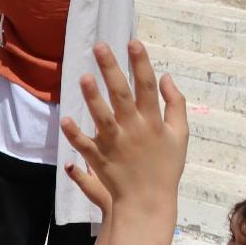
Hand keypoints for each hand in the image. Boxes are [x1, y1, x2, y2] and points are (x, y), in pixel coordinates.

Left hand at [62, 41, 188, 224]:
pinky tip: (65, 119)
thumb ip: (176, 106)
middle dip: (112, 70)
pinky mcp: (100, 159)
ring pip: (103, 117)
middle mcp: (135, 131)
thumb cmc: (166, 166)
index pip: (147, 87)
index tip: (133, 42)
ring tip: (83, 77)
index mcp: (154, 123)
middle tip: (100, 47)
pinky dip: (75, 134)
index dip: (141, 64)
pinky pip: (86, 144)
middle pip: (122, 95)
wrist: (150, 202)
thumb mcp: (180, 136)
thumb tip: (167, 77)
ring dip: (93, 98)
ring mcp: (116, 145)